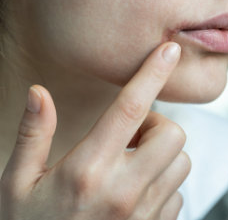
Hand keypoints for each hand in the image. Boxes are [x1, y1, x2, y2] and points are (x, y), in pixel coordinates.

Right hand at [0, 42, 190, 219]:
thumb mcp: (18, 183)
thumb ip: (33, 135)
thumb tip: (38, 94)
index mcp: (87, 169)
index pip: (129, 108)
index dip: (151, 74)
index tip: (168, 52)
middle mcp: (123, 190)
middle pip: (173, 135)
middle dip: (160, 127)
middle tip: (136, 136)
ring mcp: (145, 213)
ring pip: (181, 163)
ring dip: (164, 157)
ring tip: (135, 165)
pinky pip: (179, 194)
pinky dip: (166, 186)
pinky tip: (140, 194)